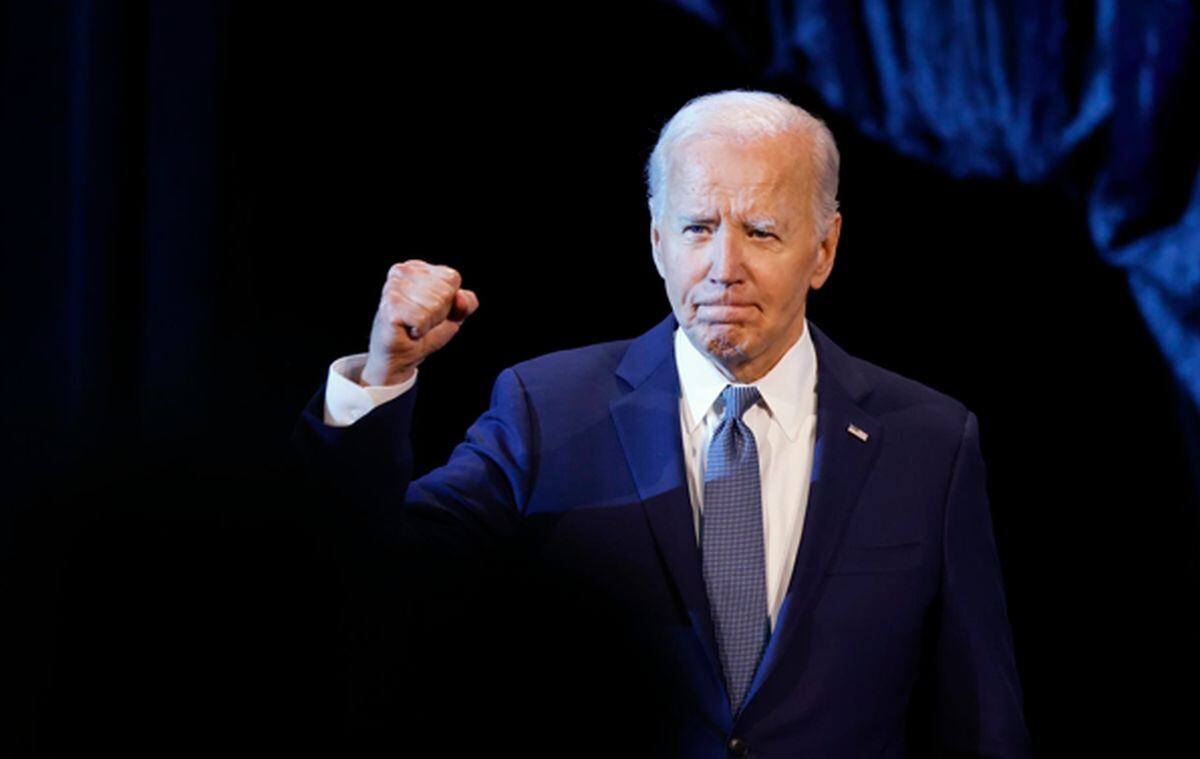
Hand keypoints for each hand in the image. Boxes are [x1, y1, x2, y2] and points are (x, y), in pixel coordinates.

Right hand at [360, 260, 479, 385]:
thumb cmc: (426, 330)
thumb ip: (467, 303)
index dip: (451, 301)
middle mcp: (402, 271)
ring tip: (414, 325)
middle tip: (423, 320)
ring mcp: (392, 288)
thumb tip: (460, 297)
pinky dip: (420, 330)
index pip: (452, 278)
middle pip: (445, 292)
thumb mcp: (455, 314)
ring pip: (434, 305)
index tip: (433, 310)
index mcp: (417, 267)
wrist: (402, 356)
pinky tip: (408, 330)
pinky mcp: (389, 307)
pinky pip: (421, 318)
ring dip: (429, 323)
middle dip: (440, 313)